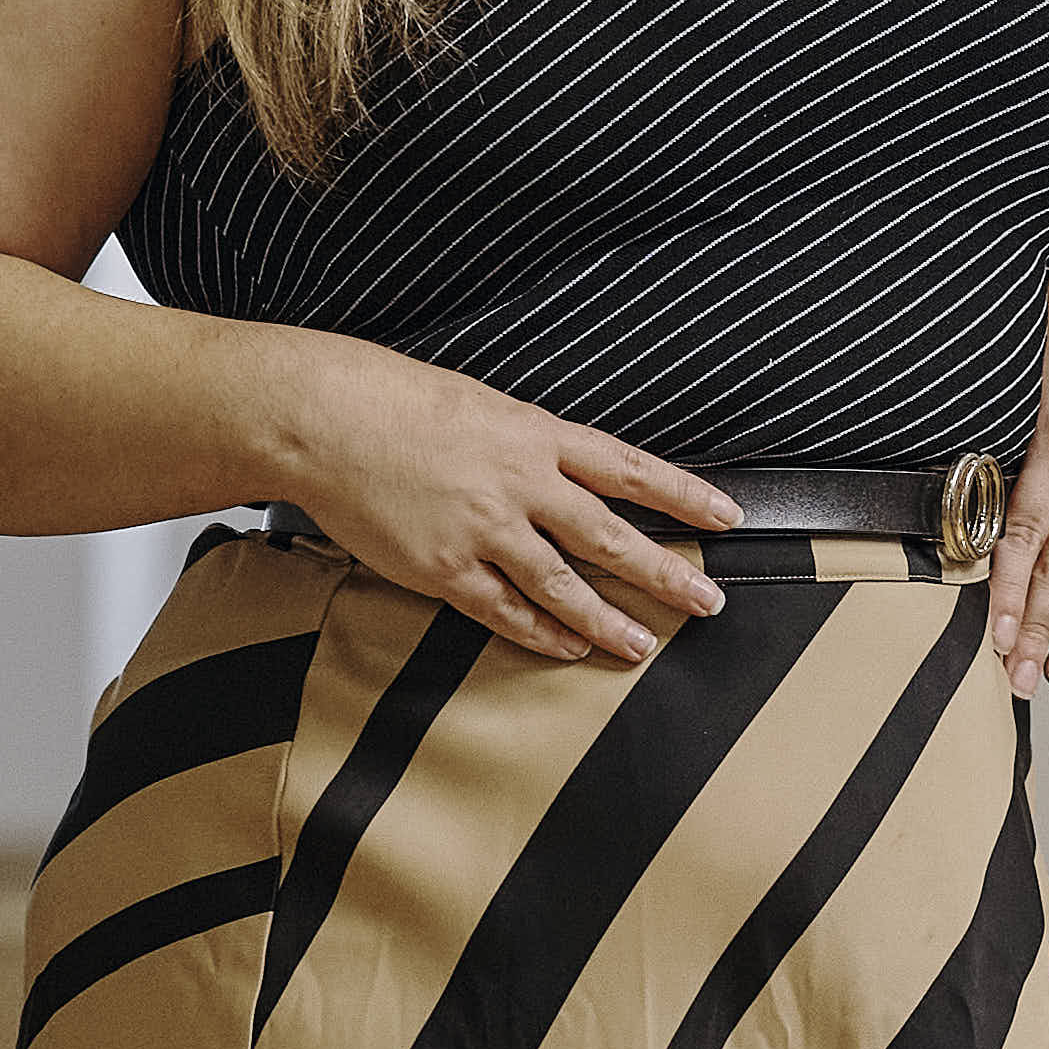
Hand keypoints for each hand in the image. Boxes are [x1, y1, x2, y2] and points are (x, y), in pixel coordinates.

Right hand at [268, 339, 737, 663]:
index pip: (629, 468)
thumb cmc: (391, 401)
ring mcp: (484, 530)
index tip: (725, 517)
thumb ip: (528, 441)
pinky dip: (541, 633)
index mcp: (535, 434)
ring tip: (641, 645)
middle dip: (666, 573)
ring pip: (564, 586)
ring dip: (609, 621)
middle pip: (611, 536)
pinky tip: (567, 648)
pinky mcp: (444, 568)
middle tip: (706, 601)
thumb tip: (564, 469)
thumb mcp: (480, 403)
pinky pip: (505, 611)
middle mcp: (520, 483)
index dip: (683, 495)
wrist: (323, 418)